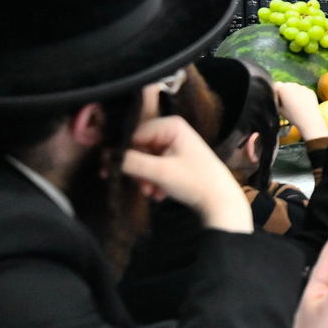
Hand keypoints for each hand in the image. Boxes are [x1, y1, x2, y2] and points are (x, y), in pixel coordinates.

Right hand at [121, 115, 251, 233]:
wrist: (221, 201)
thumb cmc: (194, 181)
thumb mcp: (159, 172)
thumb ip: (130, 162)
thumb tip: (106, 157)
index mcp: (171, 125)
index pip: (133, 135)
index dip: (122, 154)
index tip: (111, 172)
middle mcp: (174, 130)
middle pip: (139, 148)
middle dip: (138, 171)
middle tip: (142, 187)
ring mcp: (176, 145)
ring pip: (146, 160)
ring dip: (145, 179)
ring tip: (153, 193)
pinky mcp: (178, 159)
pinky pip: (156, 167)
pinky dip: (155, 181)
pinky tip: (161, 194)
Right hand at [275, 81, 327, 141]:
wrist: (309, 120)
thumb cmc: (292, 116)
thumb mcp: (279, 109)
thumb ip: (276, 100)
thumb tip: (276, 96)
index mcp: (284, 88)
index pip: (276, 85)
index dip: (276, 93)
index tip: (278, 101)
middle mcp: (293, 85)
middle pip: (286, 86)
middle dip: (285, 92)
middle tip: (286, 103)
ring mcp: (303, 87)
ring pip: (295, 88)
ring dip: (293, 93)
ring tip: (295, 105)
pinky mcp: (310, 91)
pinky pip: (303, 91)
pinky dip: (301, 96)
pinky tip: (302, 105)